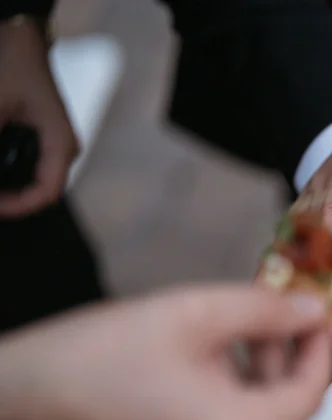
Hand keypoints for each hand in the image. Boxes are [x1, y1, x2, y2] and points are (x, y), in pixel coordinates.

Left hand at [0, 17, 78, 216]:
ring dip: (10, 189)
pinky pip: (31, 168)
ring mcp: (54, 144)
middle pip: (41, 191)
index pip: (47, 193)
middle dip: (11, 200)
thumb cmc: (15, 66)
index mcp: (61, 144)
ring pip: (35, 182)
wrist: (23, 39)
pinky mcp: (44, 139)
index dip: (18, 207)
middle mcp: (62, 149)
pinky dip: (9, 175)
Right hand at [0, 285, 331, 419]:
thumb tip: (317, 310)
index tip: (316, 311)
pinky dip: (228, 412)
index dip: (320, 348)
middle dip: (283, 361)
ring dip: (255, 384)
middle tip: (270, 312)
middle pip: (283, 415)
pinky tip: (206, 374)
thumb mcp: (191, 314)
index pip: (311, 393)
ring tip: (232, 336)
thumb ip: (266, 310)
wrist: (8, 406)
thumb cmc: (96, 354)